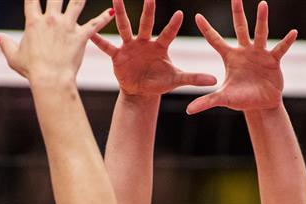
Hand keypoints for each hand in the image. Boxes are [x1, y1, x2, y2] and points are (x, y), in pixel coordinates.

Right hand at [0, 0, 115, 84]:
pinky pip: (95, 24)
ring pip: (76, 2)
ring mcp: (67, 26)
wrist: (50, 79)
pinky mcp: (81, 36)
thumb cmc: (31, 70)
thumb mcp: (14, 57)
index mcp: (33, 22)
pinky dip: (104, 17)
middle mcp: (50, 19)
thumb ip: (5, 44)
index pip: (31, 0)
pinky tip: (112, 11)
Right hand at [91, 0, 215, 96]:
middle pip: (146, 23)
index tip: (180, 14)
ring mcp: (130, 47)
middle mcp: (145, 42)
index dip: (173, 25)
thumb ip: (193, 78)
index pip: (168, 33)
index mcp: (160, 46)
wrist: (141, 91)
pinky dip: (99, 41)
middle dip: (147, 10)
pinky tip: (90, 33)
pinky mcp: (118, 56)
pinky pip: (108, 47)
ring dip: (120, 14)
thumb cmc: (159, 81)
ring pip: (125, 27)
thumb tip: (214, 81)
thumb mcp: (176, 80)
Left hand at [188, 0, 295, 114]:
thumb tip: (188, 111)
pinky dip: (286, 42)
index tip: (197, 16)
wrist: (261, 104)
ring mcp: (259, 54)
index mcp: (231, 57)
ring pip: (260, 33)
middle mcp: (245, 51)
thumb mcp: (223, 99)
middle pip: (240, 28)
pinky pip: (280, 49)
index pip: (216, 40)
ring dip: (262, 19)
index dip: (207, 29)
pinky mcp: (273, 60)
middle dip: (237, 13)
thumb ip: (207, 101)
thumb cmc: (241, 99)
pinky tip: (293, 33)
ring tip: (263, 4)